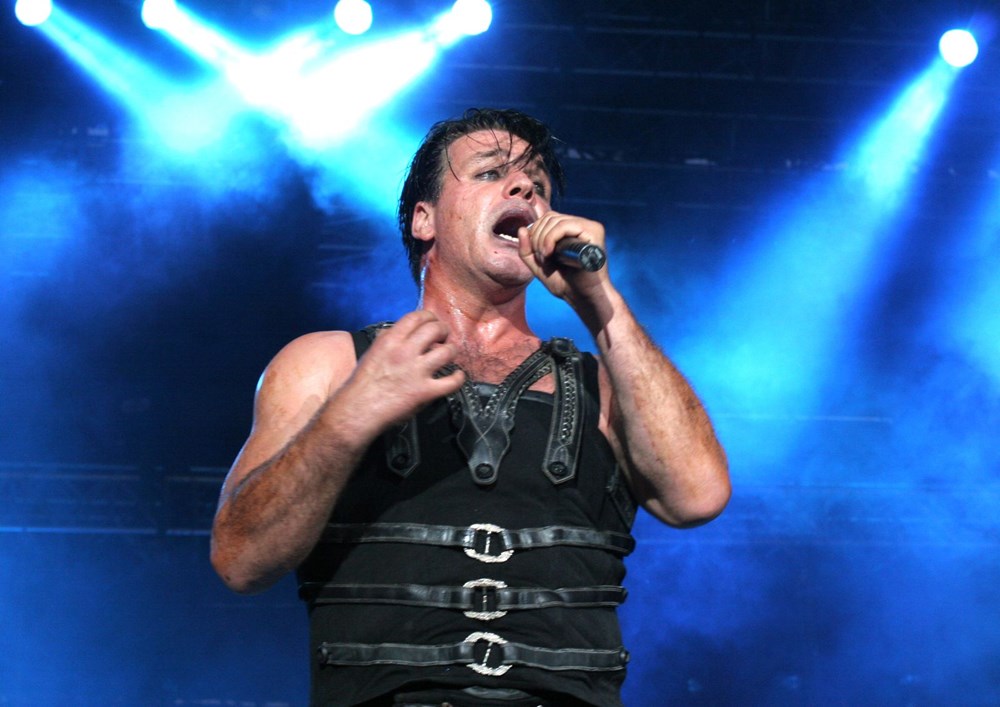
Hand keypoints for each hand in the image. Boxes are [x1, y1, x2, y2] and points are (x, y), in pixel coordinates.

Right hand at [339, 310, 464, 430]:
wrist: (357, 410)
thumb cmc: (362, 384)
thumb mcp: (371, 352)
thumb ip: (387, 340)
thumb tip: (397, 332)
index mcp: (390, 341)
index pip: (416, 317)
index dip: (430, 317)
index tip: (433, 322)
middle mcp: (405, 352)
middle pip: (435, 329)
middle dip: (444, 330)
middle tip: (445, 336)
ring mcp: (416, 372)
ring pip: (447, 352)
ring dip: (452, 350)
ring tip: (450, 353)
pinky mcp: (425, 391)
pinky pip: (451, 382)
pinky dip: (458, 378)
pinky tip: (457, 376)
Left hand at [517, 210, 610, 301]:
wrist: (583, 298)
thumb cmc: (565, 284)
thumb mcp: (539, 266)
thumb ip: (527, 249)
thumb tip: (522, 228)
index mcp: (572, 230)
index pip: (548, 218)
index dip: (535, 233)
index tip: (536, 255)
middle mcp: (582, 225)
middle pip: (550, 217)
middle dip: (537, 237)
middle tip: (541, 258)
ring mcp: (590, 227)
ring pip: (556, 221)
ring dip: (542, 240)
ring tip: (545, 258)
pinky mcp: (594, 232)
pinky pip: (565, 226)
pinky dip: (551, 238)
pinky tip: (550, 253)